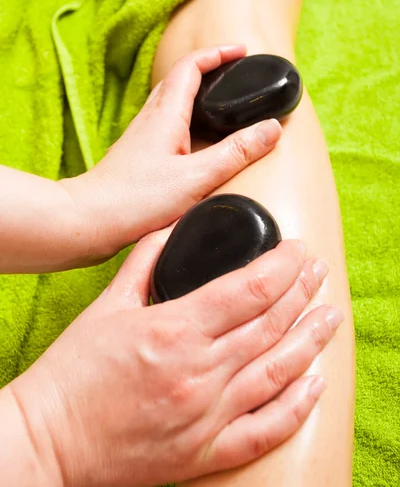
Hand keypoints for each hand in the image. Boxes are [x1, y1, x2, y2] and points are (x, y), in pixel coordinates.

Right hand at [10, 234, 341, 486]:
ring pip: (278, 370)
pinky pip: (264, 429)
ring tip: (331, 316)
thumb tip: (169, 231)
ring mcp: (207, 414)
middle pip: (271, 324)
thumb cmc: (72, 373)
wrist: (49, 439)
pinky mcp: (205, 451)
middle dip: (302, 291)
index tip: (297, 249)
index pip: (250, 289)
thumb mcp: (106, 306)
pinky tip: (314, 383)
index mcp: (175, 330)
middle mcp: (199, 371)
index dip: (283, 265)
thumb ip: (144, 263)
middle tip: (319, 270)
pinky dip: (296, 406)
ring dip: (310, 339)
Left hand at [63, 45, 281, 256]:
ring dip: (197, 90)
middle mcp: (151, 117)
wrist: (89, 220)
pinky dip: (187, 116)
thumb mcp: (196, 178)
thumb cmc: (136, 200)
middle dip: (210, 67)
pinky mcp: (139, 153)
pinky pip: (166, 122)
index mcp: (166, 114)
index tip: (241, 51)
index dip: (218, 53)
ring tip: (222, 100)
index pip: (192, 66)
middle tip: (236, 72)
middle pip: (180, 78)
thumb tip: (271, 128)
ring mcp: (142, 135)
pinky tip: (196, 138)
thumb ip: (235, 153)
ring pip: (172, 99)